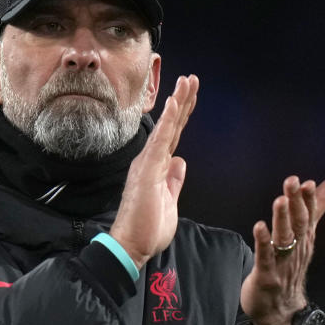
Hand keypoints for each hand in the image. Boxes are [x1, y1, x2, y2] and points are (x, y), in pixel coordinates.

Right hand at [109, 75, 198, 268]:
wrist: (132, 245)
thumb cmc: (147, 228)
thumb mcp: (169, 201)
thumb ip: (174, 181)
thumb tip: (181, 161)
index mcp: (156, 167)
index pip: (173, 135)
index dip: (183, 115)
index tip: (190, 95)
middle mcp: (150, 160)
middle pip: (172, 125)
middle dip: (182, 101)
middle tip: (192, 78)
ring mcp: (148, 163)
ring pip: (167, 127)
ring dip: (177, 103)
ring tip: (187, 81)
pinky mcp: (148, 169)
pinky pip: (161, 140)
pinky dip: (168, 121)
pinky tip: (175, 103)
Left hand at [240, 174, 324, 324]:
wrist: (281, 310)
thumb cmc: (290, 266)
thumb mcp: (306, 234)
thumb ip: (318, 205)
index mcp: (306, 238)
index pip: (309, 215)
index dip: (308, 199)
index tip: (308, 182)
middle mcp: (297, 249)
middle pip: (299, 223)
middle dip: (296, 202)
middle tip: (293, 182)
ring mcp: (282, 264)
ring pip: (284, 238)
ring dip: (282, 219)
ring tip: (280, 200)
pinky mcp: (266, 276)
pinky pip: (266, 257)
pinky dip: (263, 242)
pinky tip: (259, 226)